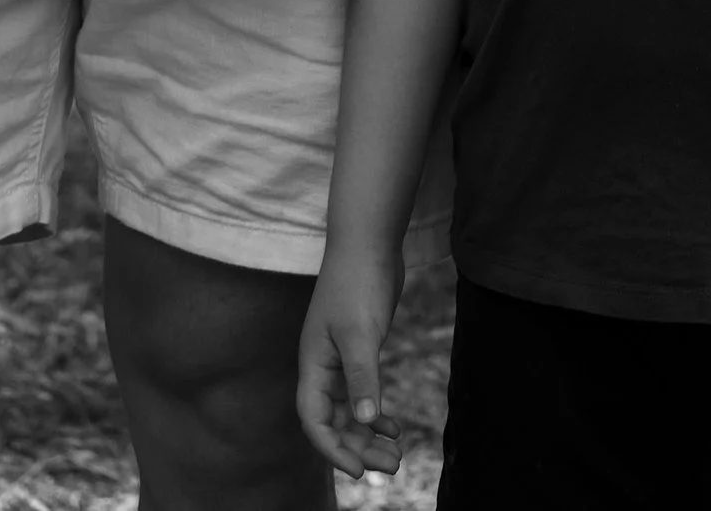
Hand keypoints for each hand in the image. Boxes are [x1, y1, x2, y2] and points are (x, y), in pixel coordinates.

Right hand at [295, 248, 411, 477]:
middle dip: (359, 448)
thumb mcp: (361, 332)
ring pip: (350, 410)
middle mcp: (322, 366)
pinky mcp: (359, 349)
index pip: (315, 420)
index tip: (360, 470)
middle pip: (335, 421)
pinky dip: (376, 413)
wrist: (369, 240)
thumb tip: (367, 422)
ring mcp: (340, 358)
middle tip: (390, 467)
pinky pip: (363, 393)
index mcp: (313, 364)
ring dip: (369, 435)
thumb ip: (363, 377)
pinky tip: (393, 426)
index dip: (333, 449)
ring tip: (397, 456)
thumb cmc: (358, 282)